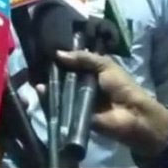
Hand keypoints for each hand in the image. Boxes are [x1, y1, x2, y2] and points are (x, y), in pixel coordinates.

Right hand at [36, 50, 167, 157]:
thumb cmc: (122, 86)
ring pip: (59, 91)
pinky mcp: (74, 115)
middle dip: (51, 72)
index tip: (44, 51)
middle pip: (63, 77)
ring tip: (36, 77)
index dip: (61, 58)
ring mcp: (77, 100)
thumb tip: (57, 53)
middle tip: (37, 65)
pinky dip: (51, 100)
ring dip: (48, 85)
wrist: (132, 116)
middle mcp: (82, 85)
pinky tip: (40, 91)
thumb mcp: (105, 65)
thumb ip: (83, 58)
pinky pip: (60, 106)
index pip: (72, 63)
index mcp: (91, 72)